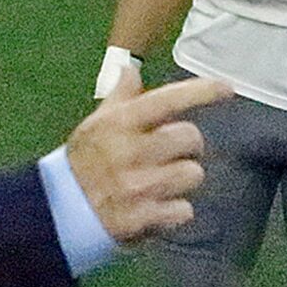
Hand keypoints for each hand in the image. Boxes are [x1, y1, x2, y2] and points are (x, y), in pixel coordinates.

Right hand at [65, 71, 230, 243]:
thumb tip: (130, 69)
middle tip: (171, 154)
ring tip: (161, 184)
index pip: (168, 99)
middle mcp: (131, 151)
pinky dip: (175, 212)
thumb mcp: (95, 126)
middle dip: (187, 146)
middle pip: (191, 138)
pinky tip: (156, 209)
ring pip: (193, 174)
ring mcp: (139, 186)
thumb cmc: (83, 164)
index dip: (202, 91)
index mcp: (120, 123)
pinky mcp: (144, 217)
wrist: (60, 213)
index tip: (227, 88)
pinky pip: (184, 210)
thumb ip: (120, 99)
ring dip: (182, 180)